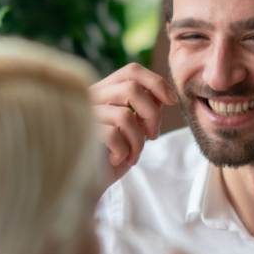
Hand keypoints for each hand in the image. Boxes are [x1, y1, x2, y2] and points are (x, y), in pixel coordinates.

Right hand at [90, 63, 176, 181]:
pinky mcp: (82, 134)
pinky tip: (117, 160)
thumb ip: (145, 107)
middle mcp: (92, 97)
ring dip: (138, 141)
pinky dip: (123, 151)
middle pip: (132, 88)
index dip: (156, 82)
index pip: (132, 71)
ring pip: (125, 115)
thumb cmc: (112, 153)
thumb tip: (163, 93)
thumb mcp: (134, 127)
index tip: (172, 101)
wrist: (88, 181)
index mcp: (105, 90)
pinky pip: (113, 135)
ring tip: (133, 154)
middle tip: (152, 136)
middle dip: (152, 114)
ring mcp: (85, 114)